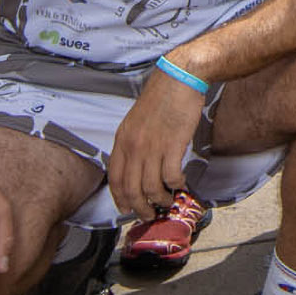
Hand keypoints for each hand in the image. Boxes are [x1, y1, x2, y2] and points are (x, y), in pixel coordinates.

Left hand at [108, 69, 205, 220]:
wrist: (179, 80)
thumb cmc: (161, 98)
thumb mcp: (136, 121)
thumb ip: (133, 143)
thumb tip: (136, 165)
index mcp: (122, 140)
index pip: (114, 179)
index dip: (120, 198)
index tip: (128, 208)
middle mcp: (133, 147)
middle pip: (131, 189)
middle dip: (140, 208)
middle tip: (149, 215)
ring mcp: (152, 147)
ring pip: (151, 187)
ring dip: (160, 200)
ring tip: (167, 202)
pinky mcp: (172, 146)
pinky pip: (170, 176)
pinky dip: (175, 185)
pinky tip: (180, 184)